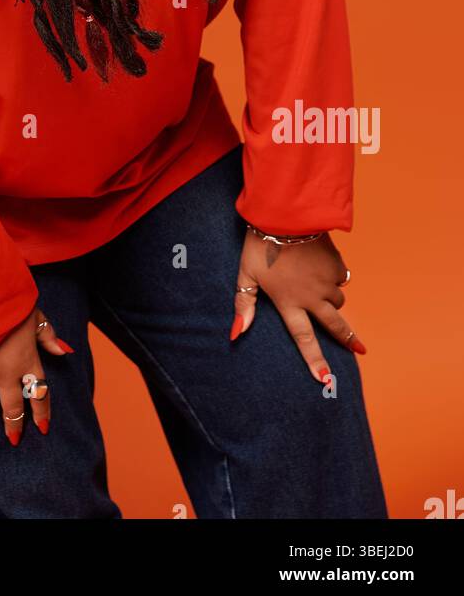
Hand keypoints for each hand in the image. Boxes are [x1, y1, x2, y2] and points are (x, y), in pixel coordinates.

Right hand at [0, 306, 72, 442]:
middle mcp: (7, 373)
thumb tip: (62, 351)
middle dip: (13, 424)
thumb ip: (48, 334)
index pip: (39, 393)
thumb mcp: (35, 315)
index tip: (43, 428)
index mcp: (27, 361)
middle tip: (13, 440)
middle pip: (12, 405)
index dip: (41, 412)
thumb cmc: (9, 307)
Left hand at [231, 227, 365, 383]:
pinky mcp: (336, 264)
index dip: (315, 361)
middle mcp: (312, 297)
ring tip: (314, 283)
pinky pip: (341, 276)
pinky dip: (334, 275)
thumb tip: (236, 333)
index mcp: (289, 303)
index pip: (303, 339)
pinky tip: (320, 264)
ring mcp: (327, 281)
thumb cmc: (260, 245)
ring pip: (338, 299)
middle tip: (360, 350)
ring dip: (332, 298)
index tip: (326, 380)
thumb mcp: (246, 274)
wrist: (284, 214)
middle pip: (335, 325)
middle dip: (348, 339)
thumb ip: (243, 304)